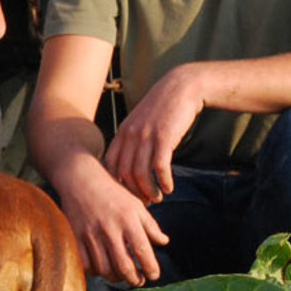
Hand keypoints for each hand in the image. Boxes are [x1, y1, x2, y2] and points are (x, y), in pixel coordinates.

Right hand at [57, 170, 170, 284]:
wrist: (81, 180)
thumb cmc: (112, 193)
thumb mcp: (136, 205)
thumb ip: (150, 226)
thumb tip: (164, 242)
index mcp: (128, 220)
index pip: (143, 251)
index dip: (150, 268)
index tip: (154, 275)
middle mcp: (110, 229)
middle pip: (123, 266)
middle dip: (134, 279)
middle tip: (139, 280)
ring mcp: (91, 235)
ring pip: (105, 269)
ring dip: (116, 277)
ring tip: (122, 275)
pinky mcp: (76, 238)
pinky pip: (87, 265)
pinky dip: (96, 271)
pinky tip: (102, 268)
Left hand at [103, 65, 206, 202]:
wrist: (182, 87)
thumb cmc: (163, 108)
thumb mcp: (140, 122)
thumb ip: (132, 140)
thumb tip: (129, 166)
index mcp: (122, 133)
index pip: (109, 165)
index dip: (116, 185)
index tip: (126, 195)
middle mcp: (130, 135)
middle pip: (124, 173)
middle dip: (133, 192)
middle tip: (144, 202)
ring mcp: (146, 136)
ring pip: (140, 174)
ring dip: (149, 191)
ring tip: (158, 198)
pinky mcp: (164, 137)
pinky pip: (160, 167)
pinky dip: (163, 182)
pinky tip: (169, 188)